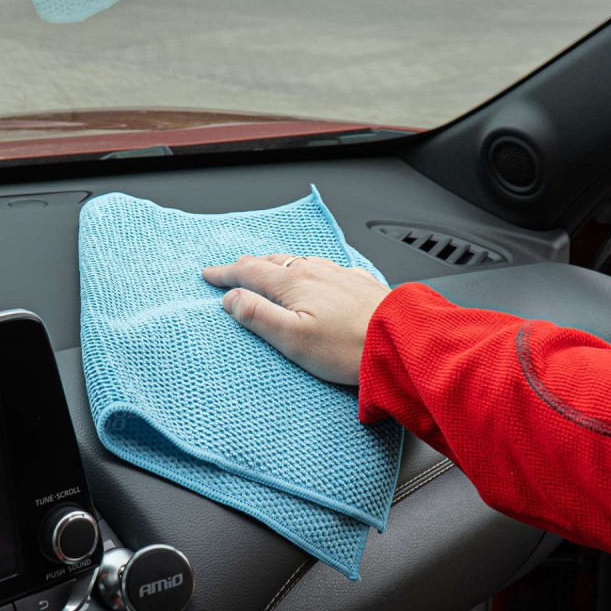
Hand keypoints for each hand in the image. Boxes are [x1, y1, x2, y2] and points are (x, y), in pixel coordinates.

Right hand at [202, 254, 389, 384]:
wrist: (401, 343)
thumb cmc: (347, 348)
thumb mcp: (291, 338)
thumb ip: (257, 315)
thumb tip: (231, 298)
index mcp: (294, 283)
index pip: (250, 272)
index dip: (226, 273)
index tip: (209, 274)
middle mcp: (316, 272)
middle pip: (273, 262)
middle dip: (249, 265)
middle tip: (233, 269)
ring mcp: (340, 275)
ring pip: (301, 262)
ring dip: (278, 265)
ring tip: (269, 269)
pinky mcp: (361, 285)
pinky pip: (327, 269)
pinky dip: (309, 270)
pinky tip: (318, 275)